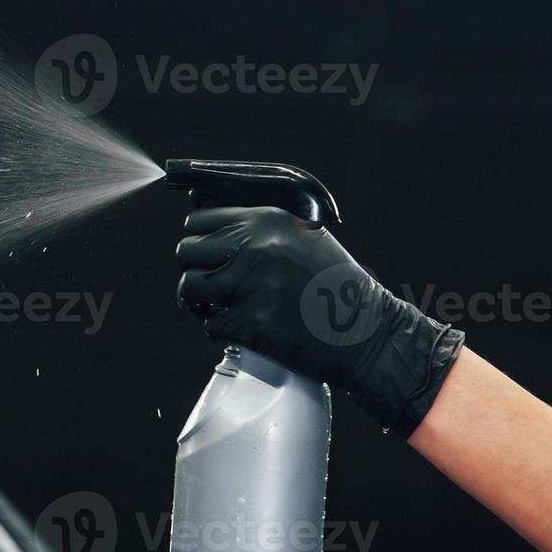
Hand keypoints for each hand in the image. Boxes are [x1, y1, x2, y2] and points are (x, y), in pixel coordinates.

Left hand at [175, 206, 464, 434]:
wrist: (364, 332)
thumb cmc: (334, 287)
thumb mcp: (302, 238)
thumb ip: (258, 229)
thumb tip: (206, 222)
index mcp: (266, 221)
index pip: (199, 219)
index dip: (200, 239)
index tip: (210, 255)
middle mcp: (254, 247)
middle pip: (186, 250)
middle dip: (195, 269)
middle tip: (211, 286)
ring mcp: (250, 285)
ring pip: (190, 286)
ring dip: (198, 301)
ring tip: (217, 308)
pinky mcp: (250, 323)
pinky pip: (210, 324)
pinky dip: (220, 331)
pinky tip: (241, 329)